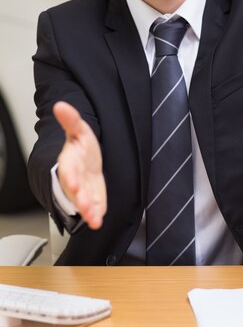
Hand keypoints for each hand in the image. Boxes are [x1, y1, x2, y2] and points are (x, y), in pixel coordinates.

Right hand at [53, 101, 106, 229]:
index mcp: (69, 161)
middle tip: (85, 205)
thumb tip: (60, 105)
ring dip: (87, 210)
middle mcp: (73, 179)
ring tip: (93, 217)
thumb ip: (71, 120)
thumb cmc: (82, 148)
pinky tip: (98, 221)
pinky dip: (95, 216)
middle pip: (74, 190)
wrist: (87, 162)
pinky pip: (92, 209)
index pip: (68, 169)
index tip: (75, 183)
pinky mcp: (92, 199)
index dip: (71, 177)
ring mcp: (82, 191)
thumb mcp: (79, 130)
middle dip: (79, 197)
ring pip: (82, 202)